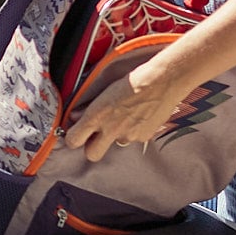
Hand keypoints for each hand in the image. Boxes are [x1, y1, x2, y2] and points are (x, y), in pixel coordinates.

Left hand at [63, 61, 202, 161]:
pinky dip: (134, 130)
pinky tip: (139, 115)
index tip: (76, 133)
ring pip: (115, 144)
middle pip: (92, 154)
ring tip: (125, 116)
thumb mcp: (104, 89)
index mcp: (96, 116)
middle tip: (97, 135)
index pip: (73, 141)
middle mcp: (110, 130)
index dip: (73, 138)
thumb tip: (75, 116)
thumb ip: (88, 106)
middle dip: (92, 147)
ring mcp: (127, 136)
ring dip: (116, 135)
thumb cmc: (133, 79)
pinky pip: (133, 138)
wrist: (162, 81)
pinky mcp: (143, 137)